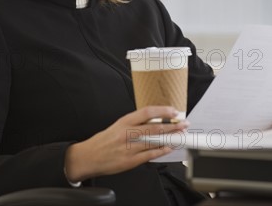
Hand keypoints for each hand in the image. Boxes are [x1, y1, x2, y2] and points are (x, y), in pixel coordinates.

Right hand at [64, 106, 188, 181]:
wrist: (88, 157)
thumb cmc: (104, 141)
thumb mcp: (118, 126)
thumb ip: (135, 123)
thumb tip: (156, 120)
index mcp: (124, 122)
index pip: (147, 112)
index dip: (162, 111)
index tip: (174, 111)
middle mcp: (127, 134)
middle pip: (154, 127)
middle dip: (172, 125)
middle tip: (183, 124)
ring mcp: (128, 148)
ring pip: (154, 141)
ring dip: (170, 138)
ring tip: (180, 135)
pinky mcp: (129, 161)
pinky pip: (149, 155)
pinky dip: (160, 151)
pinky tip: (168, 148)